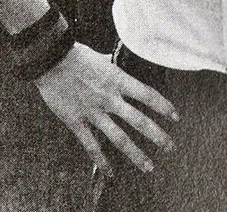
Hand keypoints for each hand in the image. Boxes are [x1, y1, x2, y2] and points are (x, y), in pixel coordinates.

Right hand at [35, 42, 178, 173]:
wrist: (50, 60)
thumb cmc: (75, 55)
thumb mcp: (100, 57)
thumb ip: (111, 65)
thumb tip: (115, 61)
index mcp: (117, 80)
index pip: (147, 95)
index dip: (163, 107)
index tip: (176, 117)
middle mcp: (109, 98)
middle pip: (139, 121)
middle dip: (157, 136)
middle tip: (170, 147)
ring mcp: (94, 112)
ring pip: (119, 138)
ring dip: (136, 154)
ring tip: (148, 166)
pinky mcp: (76, 121)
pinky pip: (91, 145)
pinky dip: (102, 160)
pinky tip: (111, 172)